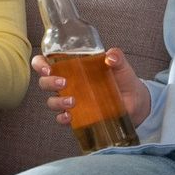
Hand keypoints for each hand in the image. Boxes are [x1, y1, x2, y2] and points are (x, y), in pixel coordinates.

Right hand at [31, 49, 151, 128]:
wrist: (135, 101)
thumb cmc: (123, 79)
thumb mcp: (121, 65)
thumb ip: (116, 57)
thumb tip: (110, 56)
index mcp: (71, 66)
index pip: (46, 62)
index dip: (39, 63)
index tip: (46, 66)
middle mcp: (67, 83)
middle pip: (44, 82)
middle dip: (48, 82)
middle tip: (63, 82)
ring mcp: (70, 100)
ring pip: (51, 101)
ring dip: (57, 101)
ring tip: (73, 101)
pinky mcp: (78, 116)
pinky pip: (62, 118)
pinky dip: (63, 118)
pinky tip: (69, 116)